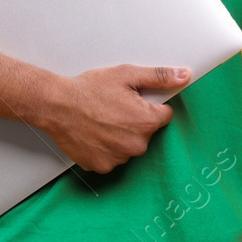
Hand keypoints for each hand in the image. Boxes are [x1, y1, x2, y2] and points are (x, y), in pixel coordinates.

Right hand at [38, 65, 189, 173]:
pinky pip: (111, 158)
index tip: (134, 101)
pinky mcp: (101, 167)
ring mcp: (118, 159)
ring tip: (101, 120)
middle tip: (114, 108)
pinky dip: (105, 148)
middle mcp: (136, 146)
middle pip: (146, 133)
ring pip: (128, 147)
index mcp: (147, 122)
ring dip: (120, 136)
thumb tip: (184, 76)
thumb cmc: (89, 89)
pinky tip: (94, 133)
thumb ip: (159, 77)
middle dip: (135, 122)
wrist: (56, 105)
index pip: (164, 116)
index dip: (149, 106)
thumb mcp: (127, 74)